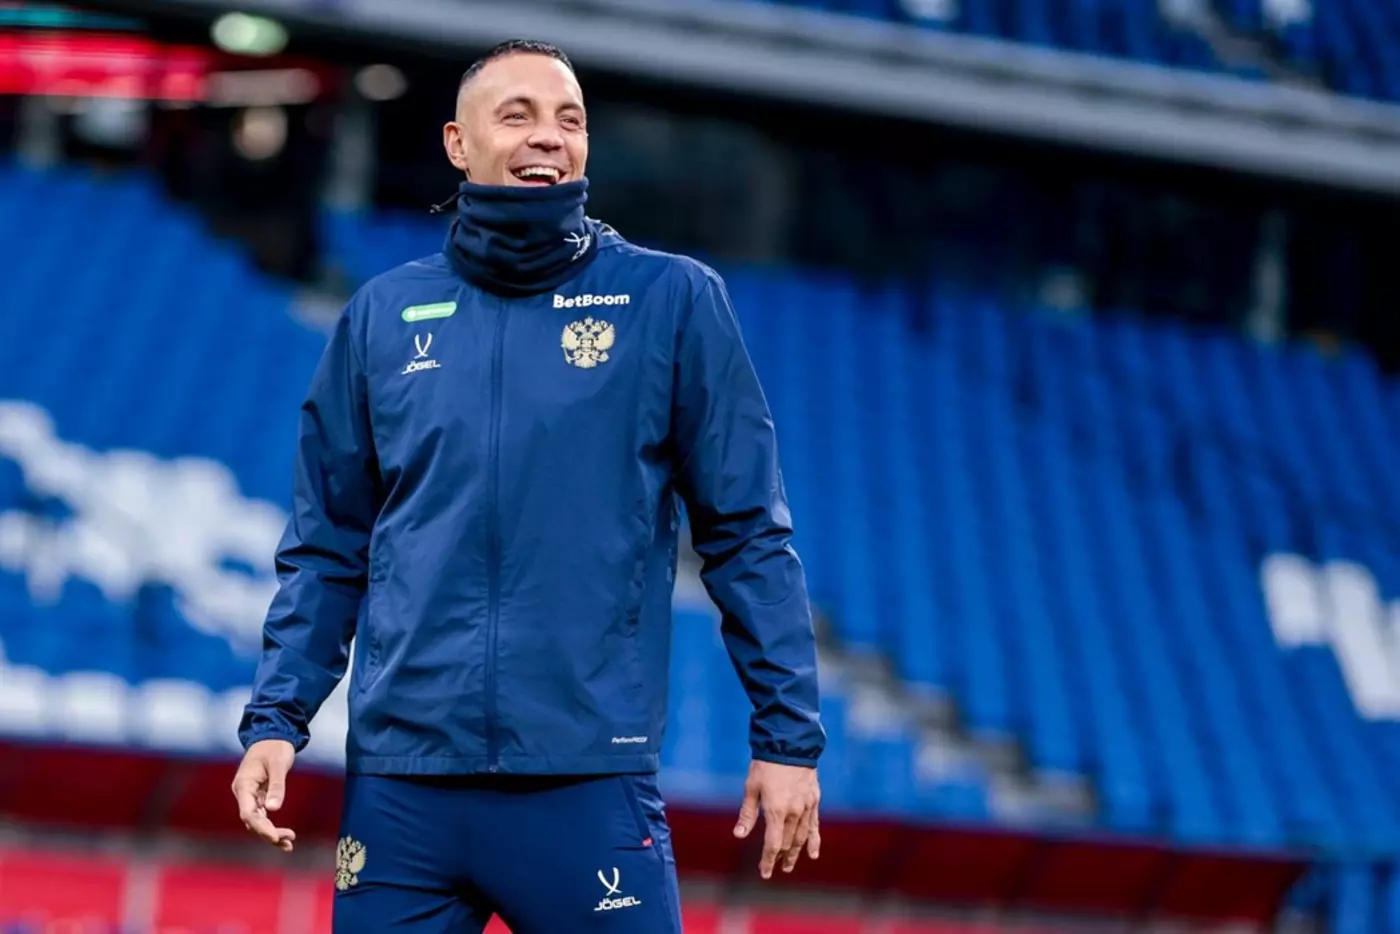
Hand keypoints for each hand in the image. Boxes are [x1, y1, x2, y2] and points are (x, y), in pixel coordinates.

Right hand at [231, 739, 297, 851]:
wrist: (272, 736)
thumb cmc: (275, 747)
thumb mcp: (279, 764)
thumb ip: (277, 786)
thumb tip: (274, 809)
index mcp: (243, 784)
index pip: (248, 813)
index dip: (260, 827)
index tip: (274, 837)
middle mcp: (243, 793)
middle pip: (252, 820)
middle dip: (269, 833)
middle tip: (289, 841)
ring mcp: (249, 796)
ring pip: (257, 821)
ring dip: (271, 833)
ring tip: (289, 844)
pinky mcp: (258, 797)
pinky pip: (263, 815)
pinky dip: (272, 826)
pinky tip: (285, 837)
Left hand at [733, 759, 820, 878]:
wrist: (789, 744)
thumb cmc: (765, 765)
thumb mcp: (751, 788)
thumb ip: (747, 814)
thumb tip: (739, 835)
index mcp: (776, 811)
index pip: (772, 844)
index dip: (768, 861)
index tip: (764, 873)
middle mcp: (793, 813)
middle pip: (787, 843)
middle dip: (780, 857)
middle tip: (776, 868)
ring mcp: (806, 807)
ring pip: (801, 837)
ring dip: (796, 853)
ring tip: (790, 865)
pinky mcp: (814, 800)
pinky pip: (814, 825)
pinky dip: (814, 841)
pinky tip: (813, 853)